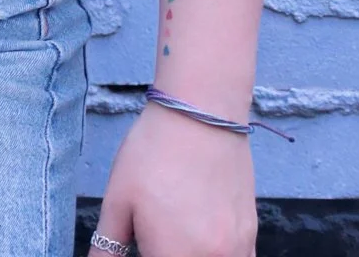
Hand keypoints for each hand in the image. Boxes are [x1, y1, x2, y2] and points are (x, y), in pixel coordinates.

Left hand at [94, 99, 256, 256]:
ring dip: (191, 254)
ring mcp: (236, 251)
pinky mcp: (251, 236)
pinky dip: (218, 255)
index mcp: (172, 256)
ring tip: (176, 230)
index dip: (145, 254)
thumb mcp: (118, 199)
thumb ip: (107, 246)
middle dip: (165, 253)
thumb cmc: (153, 153)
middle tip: (156, 232)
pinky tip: (202, 236)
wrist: (201, 114)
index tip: (141, 244)